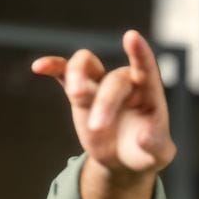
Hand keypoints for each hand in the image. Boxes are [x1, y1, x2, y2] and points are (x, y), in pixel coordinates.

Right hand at [31, 29, 175, 176]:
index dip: (139, 53)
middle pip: (113, 80)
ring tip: (75, 93)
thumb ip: (156, 145)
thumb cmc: (148, 153)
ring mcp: (100, 84)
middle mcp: (124, 82)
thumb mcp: (160, 155)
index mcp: (149, 93)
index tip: (132, 36)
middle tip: (97, 128)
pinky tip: (39, 67)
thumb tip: (144, 135)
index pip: (146, 69)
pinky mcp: (80, 93)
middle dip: (105, 103)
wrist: (124, 161)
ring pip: (86, 63)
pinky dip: (52, 66)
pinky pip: (63, 72)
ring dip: (77, 75)